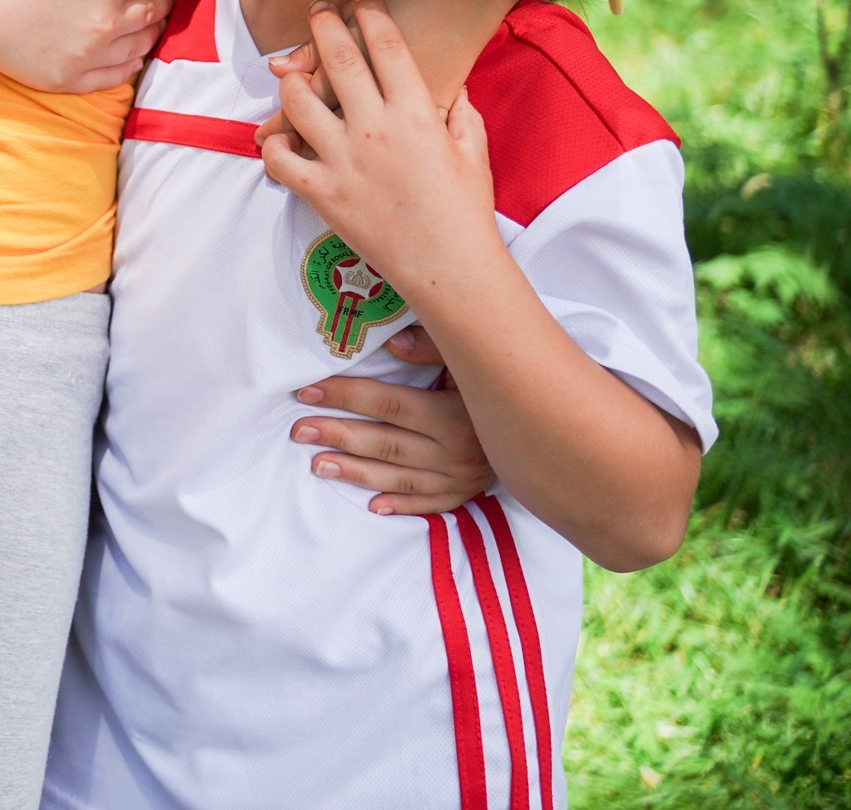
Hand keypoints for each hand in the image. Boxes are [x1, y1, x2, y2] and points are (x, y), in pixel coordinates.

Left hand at [259, 0, 502, 294]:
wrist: (449, 266)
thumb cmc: (466, 209)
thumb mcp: (474, 149)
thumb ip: (460, 109)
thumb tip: (452, 83)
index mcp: (415, 113)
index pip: (387, 47)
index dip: (371, 14)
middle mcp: (375, 129)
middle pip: (338, 60)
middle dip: (323, 25)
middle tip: (317, 9)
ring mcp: (343, 160)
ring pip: (297, 101)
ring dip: (291, 83)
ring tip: (292, 76)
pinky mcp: (321, 192)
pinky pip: (279, 159)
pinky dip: (273, 145)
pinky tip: (280, 139)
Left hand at [292, 325, 494, 513]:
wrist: (551, 422)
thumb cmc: (503, 382)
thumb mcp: (473, 358)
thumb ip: (435, 347)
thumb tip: (394, 344)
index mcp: (456, 414)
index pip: (389, 404)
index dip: (346, 396)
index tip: (308, 391)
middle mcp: (458, 452)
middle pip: (386, 443)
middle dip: (338, 435)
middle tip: (299, 430)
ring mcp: (462, 478)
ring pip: (399, 477)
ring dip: (355, 472)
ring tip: (317, 464)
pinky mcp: (467, 494)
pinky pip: (429, 505)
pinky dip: (401, 506)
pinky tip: (372, 506)